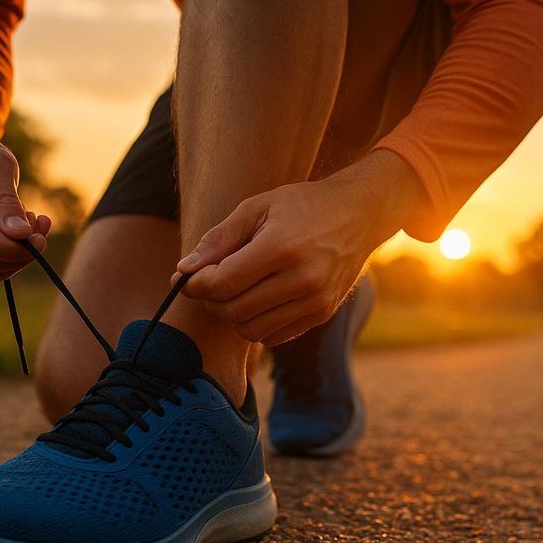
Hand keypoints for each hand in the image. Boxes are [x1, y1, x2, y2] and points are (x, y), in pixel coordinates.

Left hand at [173, 150, 425, 344]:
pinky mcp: (322, 314)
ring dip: (232, 315)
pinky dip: (256, 324)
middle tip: (210, 283)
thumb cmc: (302, 206)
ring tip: (234, 291)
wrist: (359, 215)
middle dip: (211, 300)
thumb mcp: (257, 207)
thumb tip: (183, 270)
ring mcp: (315, 301)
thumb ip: (219, 239)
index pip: (223, 283)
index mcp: (282, 247)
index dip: (196, 285)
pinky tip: (257, 300)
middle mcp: (302, 278)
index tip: (188, 277)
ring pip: (251, 330)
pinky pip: (273, 336)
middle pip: (233, 310)